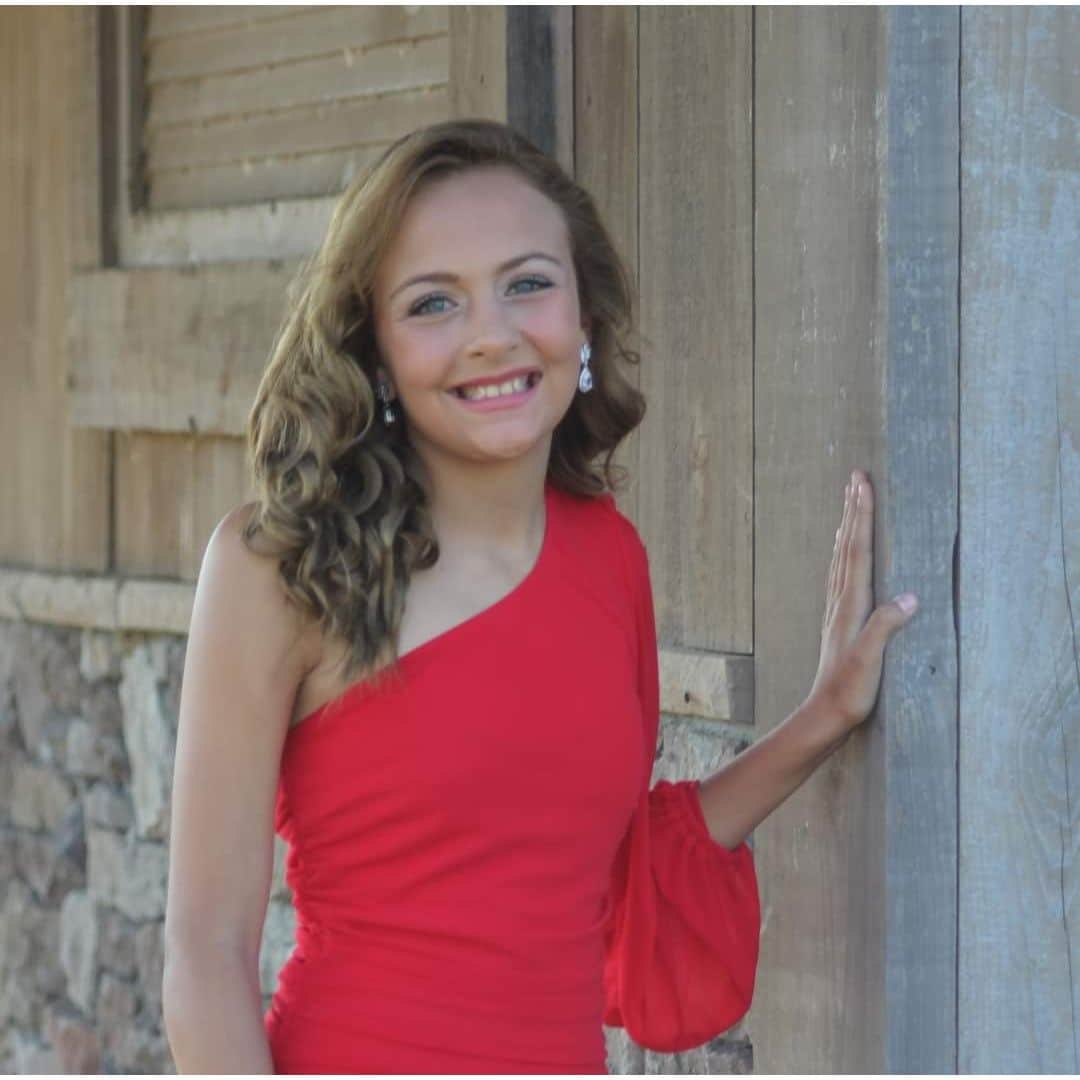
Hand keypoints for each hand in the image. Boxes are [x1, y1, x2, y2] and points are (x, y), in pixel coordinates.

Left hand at [804, 470, 918, 734]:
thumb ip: (885, 627)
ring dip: (846, 527)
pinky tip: (842, 551)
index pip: (857, 551)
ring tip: (849, 502)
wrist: (824, 714)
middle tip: (855, 477)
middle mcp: (840, 601)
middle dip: (853, 510)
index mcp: (850, 605)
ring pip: (841, 557)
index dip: (861, 517)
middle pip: (846, 546)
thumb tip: (910, 597)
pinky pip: (840, 575)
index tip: (862, 485)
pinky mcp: (839, 621)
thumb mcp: (870, 660)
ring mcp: (837, 610)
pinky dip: (843, 553)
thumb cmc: (849, 690)